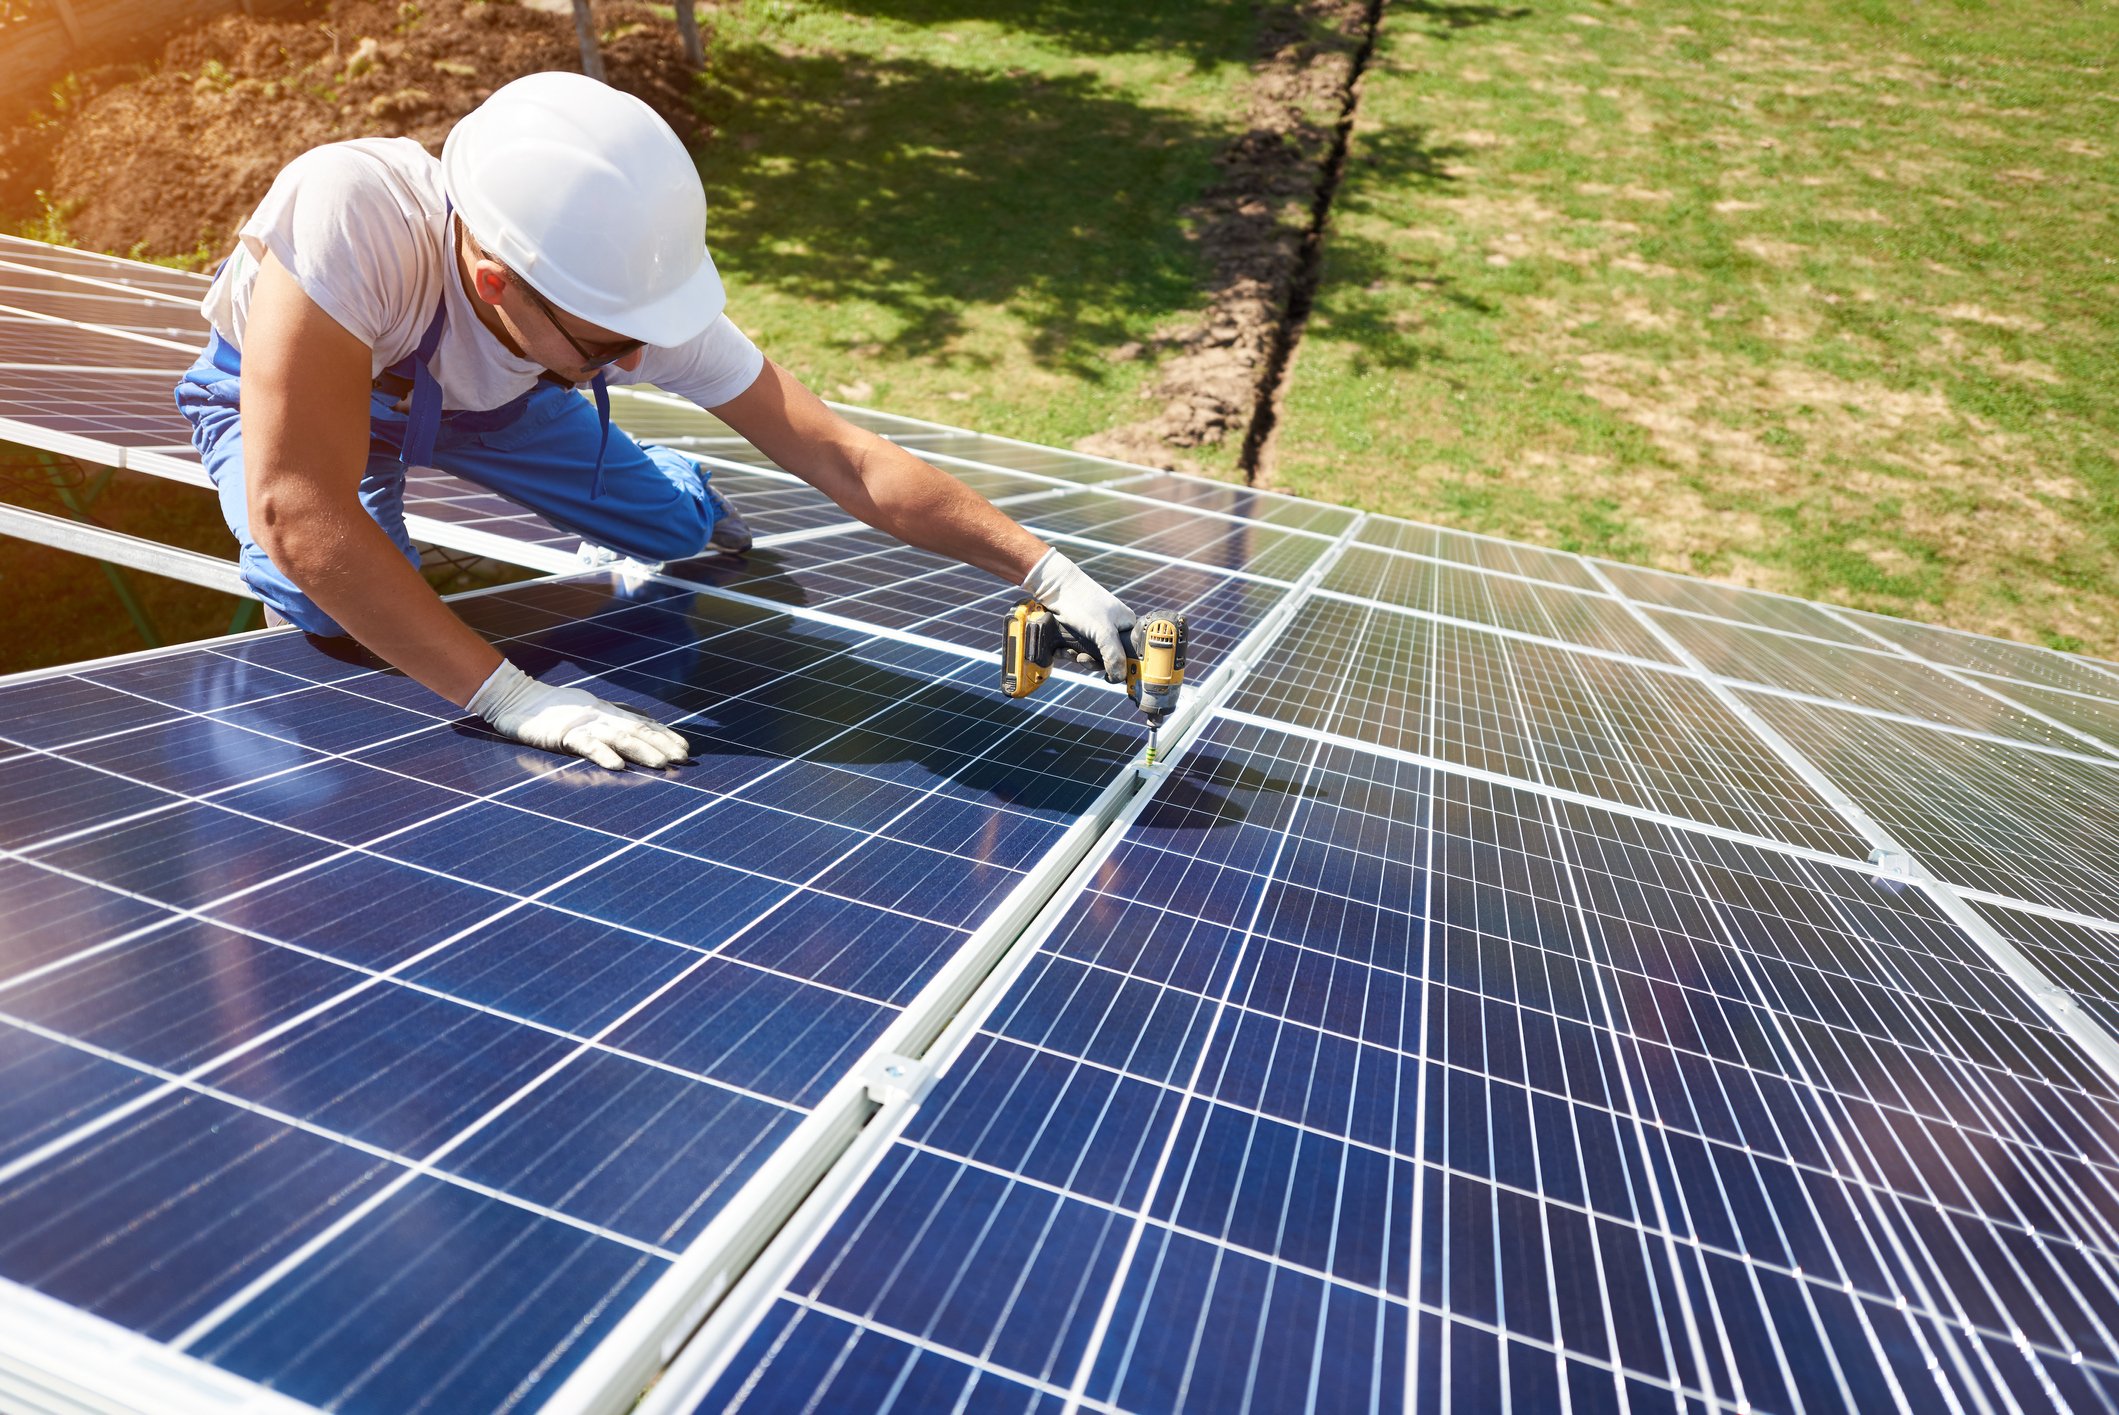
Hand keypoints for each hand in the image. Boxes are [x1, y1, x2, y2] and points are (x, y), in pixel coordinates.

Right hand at [467, 661, 689, 769]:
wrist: (517, 699)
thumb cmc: (556, 708)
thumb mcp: (592, 709)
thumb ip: (617, 714)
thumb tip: (647, 718)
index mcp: (609, 713)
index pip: (644, 724)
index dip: (666, 735)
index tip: (686, 749)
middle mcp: (602, 717)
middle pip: (638, 730)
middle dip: (662, 744)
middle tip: (683, 759)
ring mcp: (584, 724)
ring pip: (619, 738)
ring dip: (642, 751)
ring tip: (661, 764)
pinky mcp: (563, 734)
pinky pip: (586, 745)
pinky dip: (602, 754)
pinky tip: (617, 766)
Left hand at [1022, 547, 1136, 683]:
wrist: (1054, 586)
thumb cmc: (1082, 603)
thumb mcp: (1102, 632)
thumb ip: (1114, 656)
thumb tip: (1120, 678)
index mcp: (1126, 624)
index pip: (1130, 654)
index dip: (1119, 665)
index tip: (1106, 672)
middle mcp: (1113, 627)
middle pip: (1108, 657)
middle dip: (1092, 662)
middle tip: (1082, 658)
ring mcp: (1096, 628)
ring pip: (1091, 654)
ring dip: (1078, 657)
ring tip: (1069, 651)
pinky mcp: (1080, 630)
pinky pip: (1079, 648)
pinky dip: (1070, 651)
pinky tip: (1062, 648)